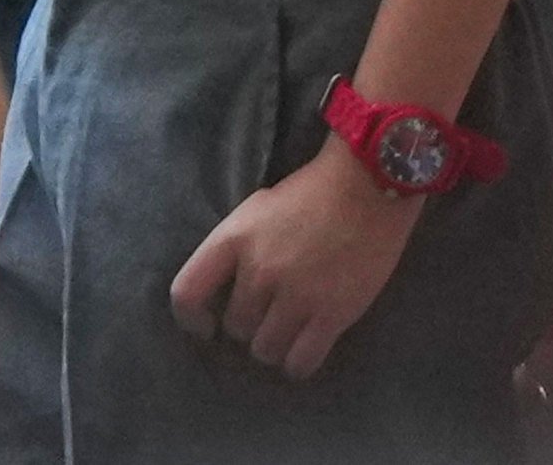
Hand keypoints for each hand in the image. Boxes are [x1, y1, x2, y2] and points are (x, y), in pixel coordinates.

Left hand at [168, 142, 421, 379]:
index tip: (205, 325)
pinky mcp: (332, 315)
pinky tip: (302, 354)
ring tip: (286, 333)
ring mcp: (295, 296)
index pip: (187, 293)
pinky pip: (301, 361)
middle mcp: (258, 271)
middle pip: (235, 327)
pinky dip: (297, 365)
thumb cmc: (310, 194)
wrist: (366, 188)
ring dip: (273, 347)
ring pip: (265, 350)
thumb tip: (225, 287)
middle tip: (266, 316)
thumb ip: (237, 247)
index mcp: (233, 239)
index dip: (190, 318)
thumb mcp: (255, 210)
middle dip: (248, 327)